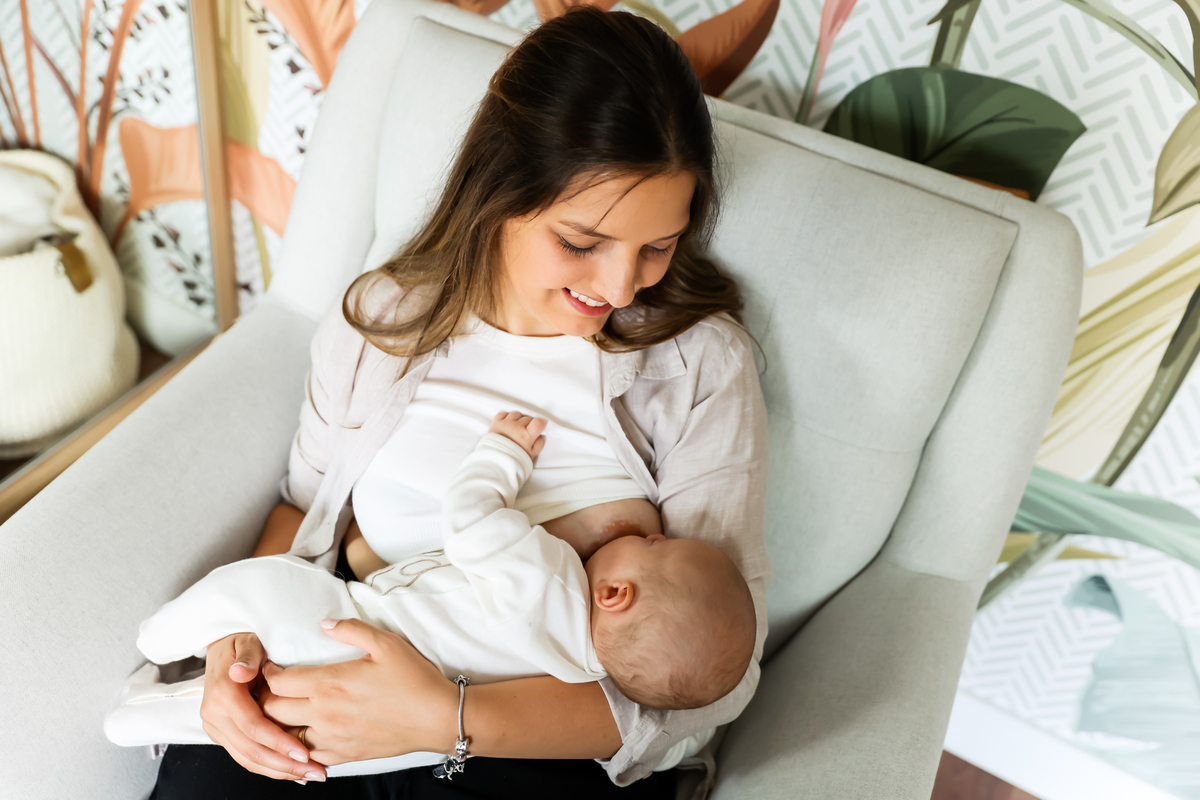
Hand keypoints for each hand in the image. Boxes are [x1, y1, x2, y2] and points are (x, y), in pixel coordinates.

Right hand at [199, 633, 327, 782]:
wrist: (222, 647)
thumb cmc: (241, 642)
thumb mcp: (248, 642)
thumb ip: (247, 658)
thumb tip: (241, 672)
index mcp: (223, 694)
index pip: (253, 727)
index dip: (279, 742)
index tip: (303, 753)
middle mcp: (215, 714)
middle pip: (251, 749)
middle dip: (283, 764)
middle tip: (313, 771)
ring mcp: (216, 727)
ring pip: (247, 758)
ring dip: (278, 771)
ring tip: (307, 776)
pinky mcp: (222, 733)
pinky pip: (244, 755)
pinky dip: (267, 766)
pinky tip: (290, 772)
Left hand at [258, 619, 459, 765]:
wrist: (438, 717)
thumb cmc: (414, 679)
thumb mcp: (386, 643)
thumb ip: (351, 629)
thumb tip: (325, 624)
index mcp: (330, 683)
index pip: (278, 682)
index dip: (268, 673)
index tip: (271, 667)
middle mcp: (324, 714)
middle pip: (273, 711)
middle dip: (266, 699)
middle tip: (271, 689)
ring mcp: (333, 738)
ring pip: (286, 736)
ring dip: (280, 724)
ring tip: (285, 712)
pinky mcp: (345, 755)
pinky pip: (309, 755)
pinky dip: (300, 747)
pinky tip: (305, 736)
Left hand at [488, 411, 545, 458]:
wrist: (495, 461)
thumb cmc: (514, 459)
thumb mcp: (532, 456)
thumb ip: (539, 444)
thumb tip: (539, 435)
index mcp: (526, 436)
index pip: (538, 422)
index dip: (540, 424)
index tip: (537, 428)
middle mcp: (516, 427)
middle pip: (528, 418)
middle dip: (528, 424)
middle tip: (525, 433)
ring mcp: (505, 423)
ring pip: (516, 414)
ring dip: (518, 420)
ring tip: (515, 429)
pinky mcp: (496, 422)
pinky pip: (504, 413)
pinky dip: (506, 417)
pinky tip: (507, 424)